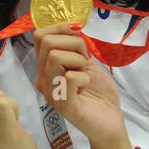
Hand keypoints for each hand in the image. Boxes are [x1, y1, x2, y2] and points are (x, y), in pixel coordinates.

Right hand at [33, 23, 139, 148]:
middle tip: (85, 62)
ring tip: (85, 75)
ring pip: (55, 56)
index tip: (78, 33)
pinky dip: (85, 77)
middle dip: (74, 44)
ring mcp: (50, 92)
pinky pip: (70, 76)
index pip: (39, 36)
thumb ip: (76, 46)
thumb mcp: (87, 62)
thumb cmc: (98, 94)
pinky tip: (86, 88)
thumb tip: (73, 25)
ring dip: (79, 60)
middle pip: (47, 42)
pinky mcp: (62, 104)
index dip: (60, 28)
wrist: (110, 122)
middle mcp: (43, 79)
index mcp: (46, 68)